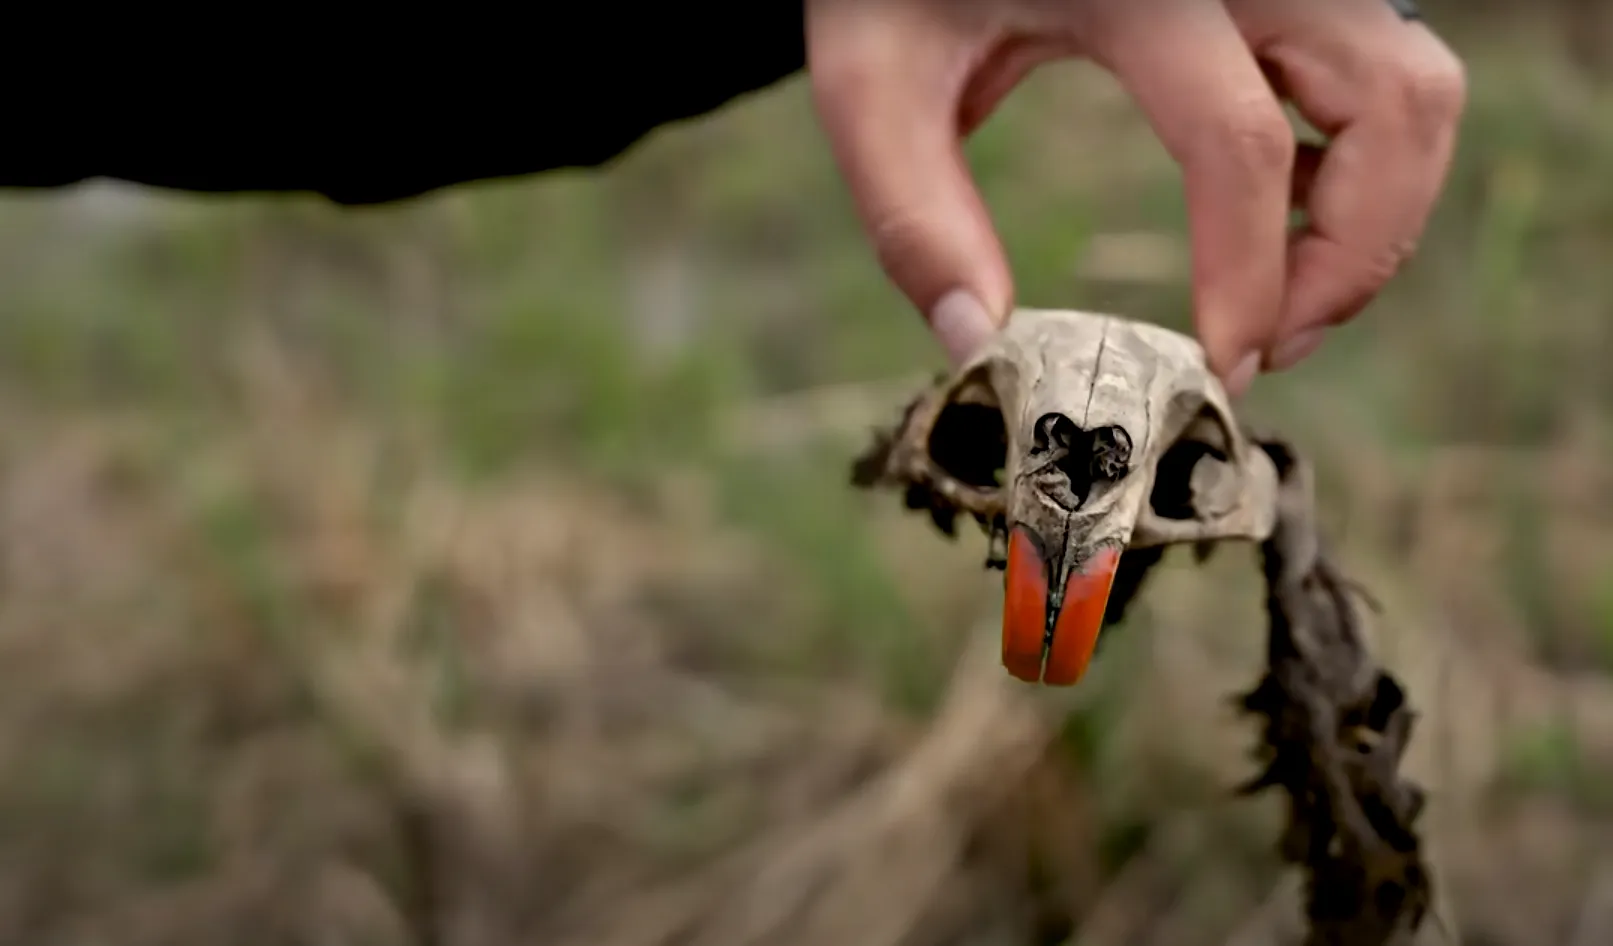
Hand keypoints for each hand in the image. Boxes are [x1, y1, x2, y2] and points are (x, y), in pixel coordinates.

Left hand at [805, 0, 1465, 394]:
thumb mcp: (871, 80)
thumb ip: (913, 212)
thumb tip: (976, 343)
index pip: (1238, 144)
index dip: (1251, 277)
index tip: (1223, 370)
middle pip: (1389, 103)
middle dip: (1354, 253)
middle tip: (1272, 348)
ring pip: (1415, 83)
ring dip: (1382, 207)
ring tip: (1285, 299)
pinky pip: (1386, 66)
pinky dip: (1367, 157)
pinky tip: (1281, 217)